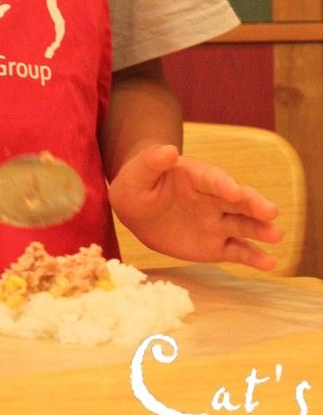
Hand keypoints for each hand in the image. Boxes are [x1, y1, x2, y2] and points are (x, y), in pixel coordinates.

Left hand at [109, 144, 283, 270]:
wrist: (137, 210)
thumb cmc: (137, 185)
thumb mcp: (137, 172)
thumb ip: (152, 162)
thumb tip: (169, 150)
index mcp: (195, 176)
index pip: (212, 178)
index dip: (222, 184)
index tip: (234, 190)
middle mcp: (212, 198)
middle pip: (237, 200)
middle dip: (253, 204)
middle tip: (271, 211)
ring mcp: (216, 221)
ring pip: (242, 225)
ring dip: (260, 230)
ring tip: (277, 235)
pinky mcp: (216, 245)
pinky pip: (236, 251)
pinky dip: (253, 257)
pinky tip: (269, 263)